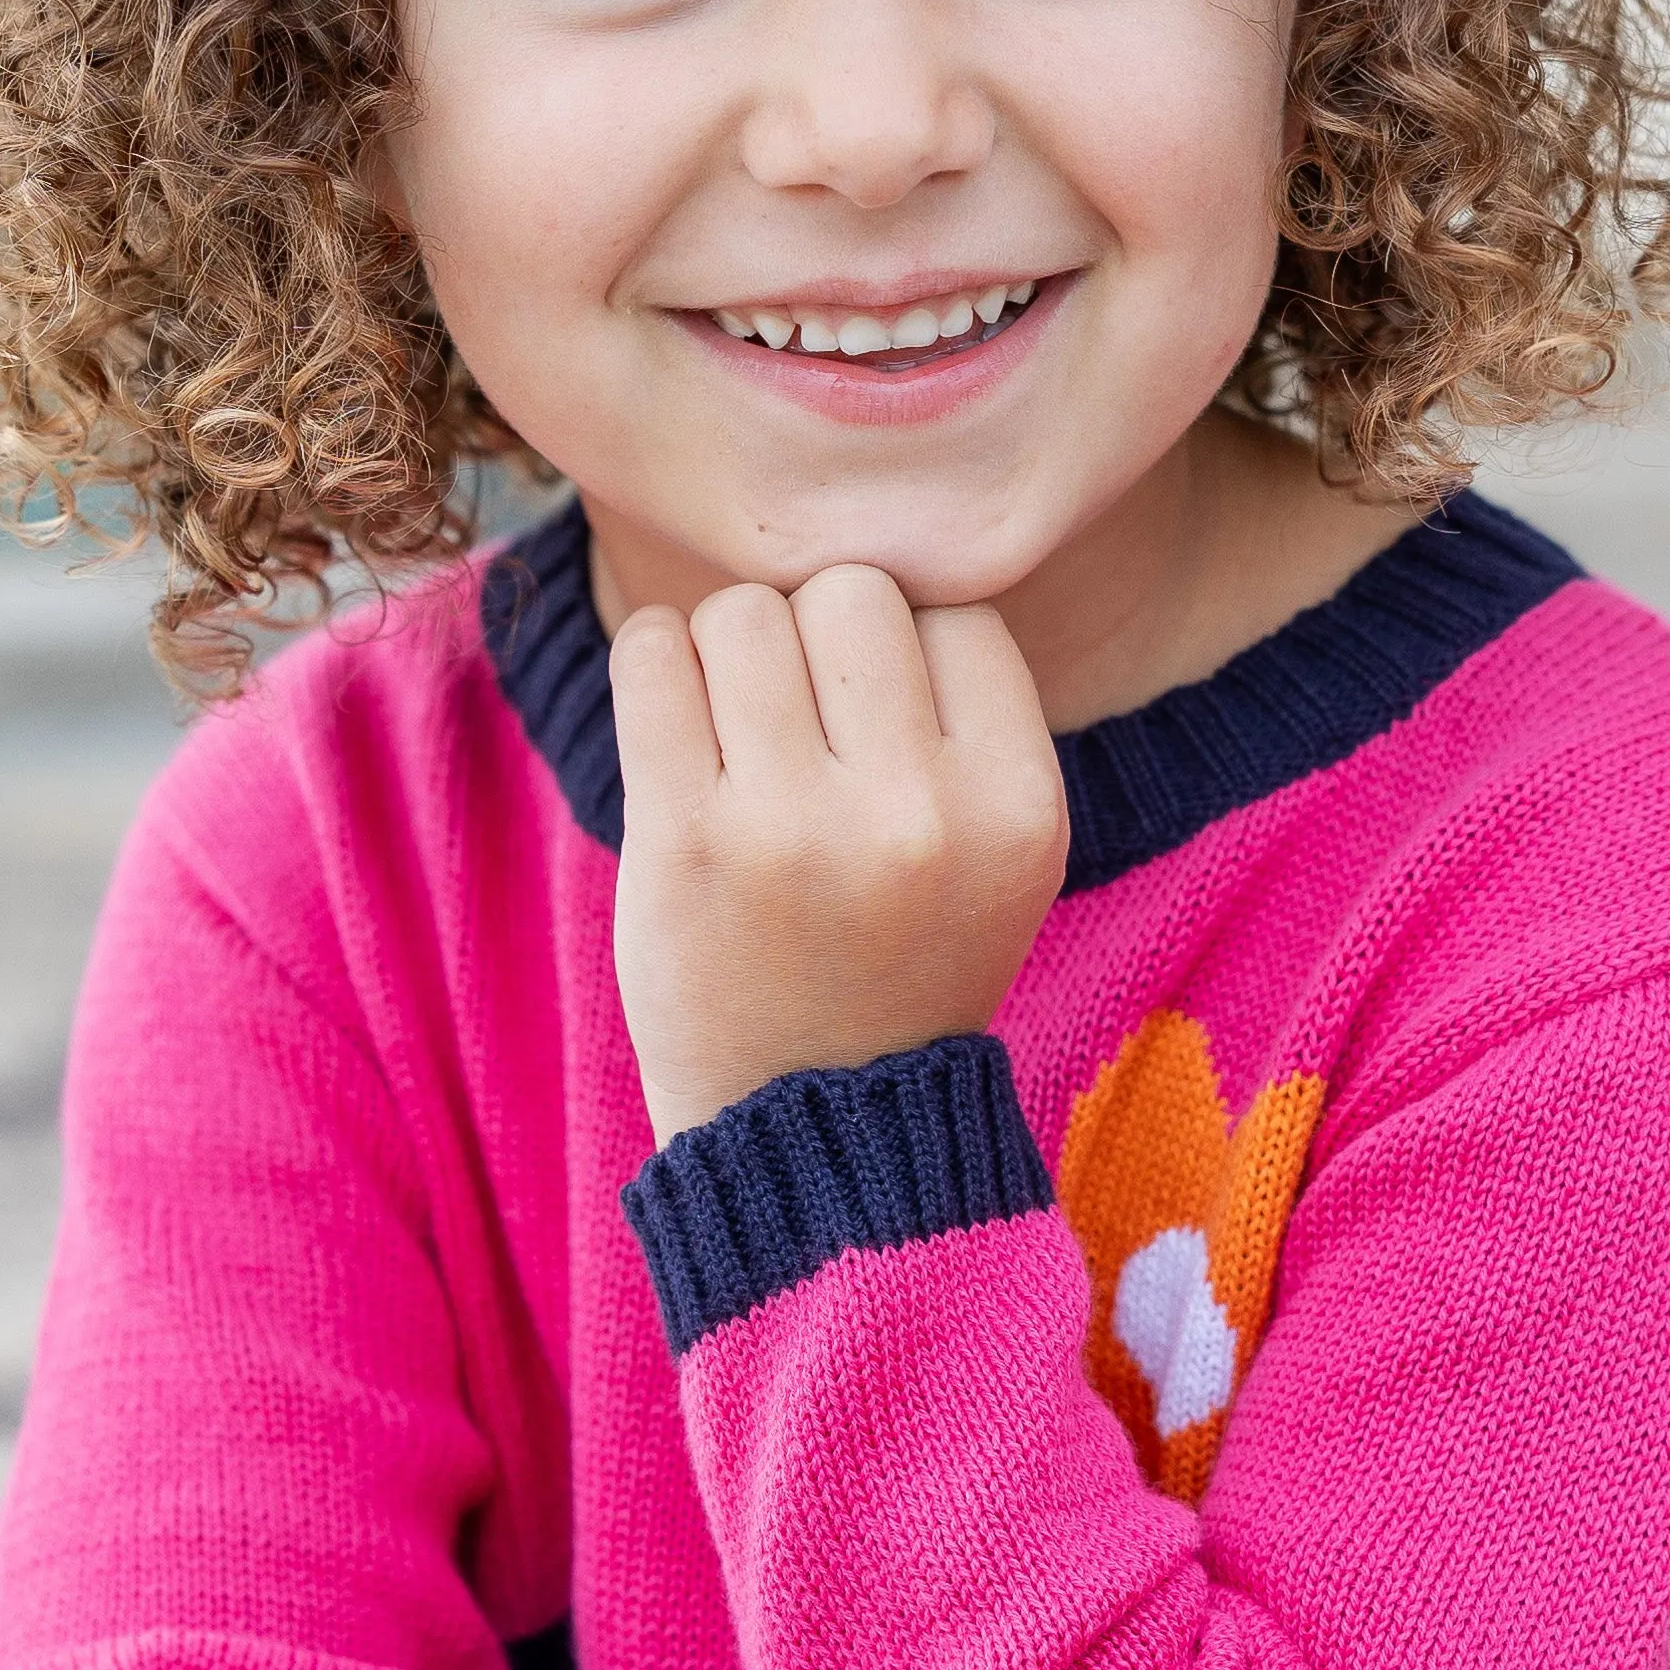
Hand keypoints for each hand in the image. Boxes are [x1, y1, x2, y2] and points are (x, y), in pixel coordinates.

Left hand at [606, 566, 1067, 1143]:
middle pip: (851, 593)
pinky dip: (652, 658)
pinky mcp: (684, 845)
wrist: (807, 1125)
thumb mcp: (992, 851)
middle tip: (795, 720)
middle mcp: (918, 817)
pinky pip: (651, 655)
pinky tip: (670, 709)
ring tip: (733, 728)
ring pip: (745, 613)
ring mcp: (795, 830)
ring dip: (725, 648)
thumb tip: (861, 545)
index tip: (877, 725)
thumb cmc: (893, 956)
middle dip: (812, 635)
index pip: (955, 613)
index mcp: (1018, 809)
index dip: (905, 652)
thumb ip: (960, 717)